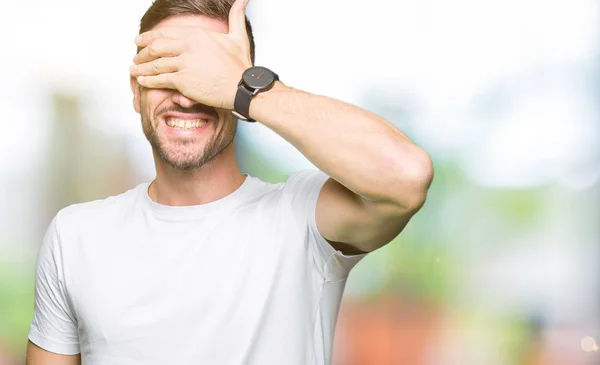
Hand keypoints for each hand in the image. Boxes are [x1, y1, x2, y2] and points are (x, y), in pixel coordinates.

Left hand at [130, 0, 252, 109]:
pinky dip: (148, 80)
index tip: (139, 40)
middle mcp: (188, 46)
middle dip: (142, 52)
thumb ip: (236, 15)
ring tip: (134, 70)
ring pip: (155, 64)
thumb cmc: (241, 65)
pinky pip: (160, 79)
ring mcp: (184, 63)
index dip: (149, 37)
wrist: (243, 87)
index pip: (165, 34)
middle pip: (156, 47)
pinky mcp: (183, 81)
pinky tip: (141, 81)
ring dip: (141, 67)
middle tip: (136, 57)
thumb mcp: (239, 36)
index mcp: (197, 34)